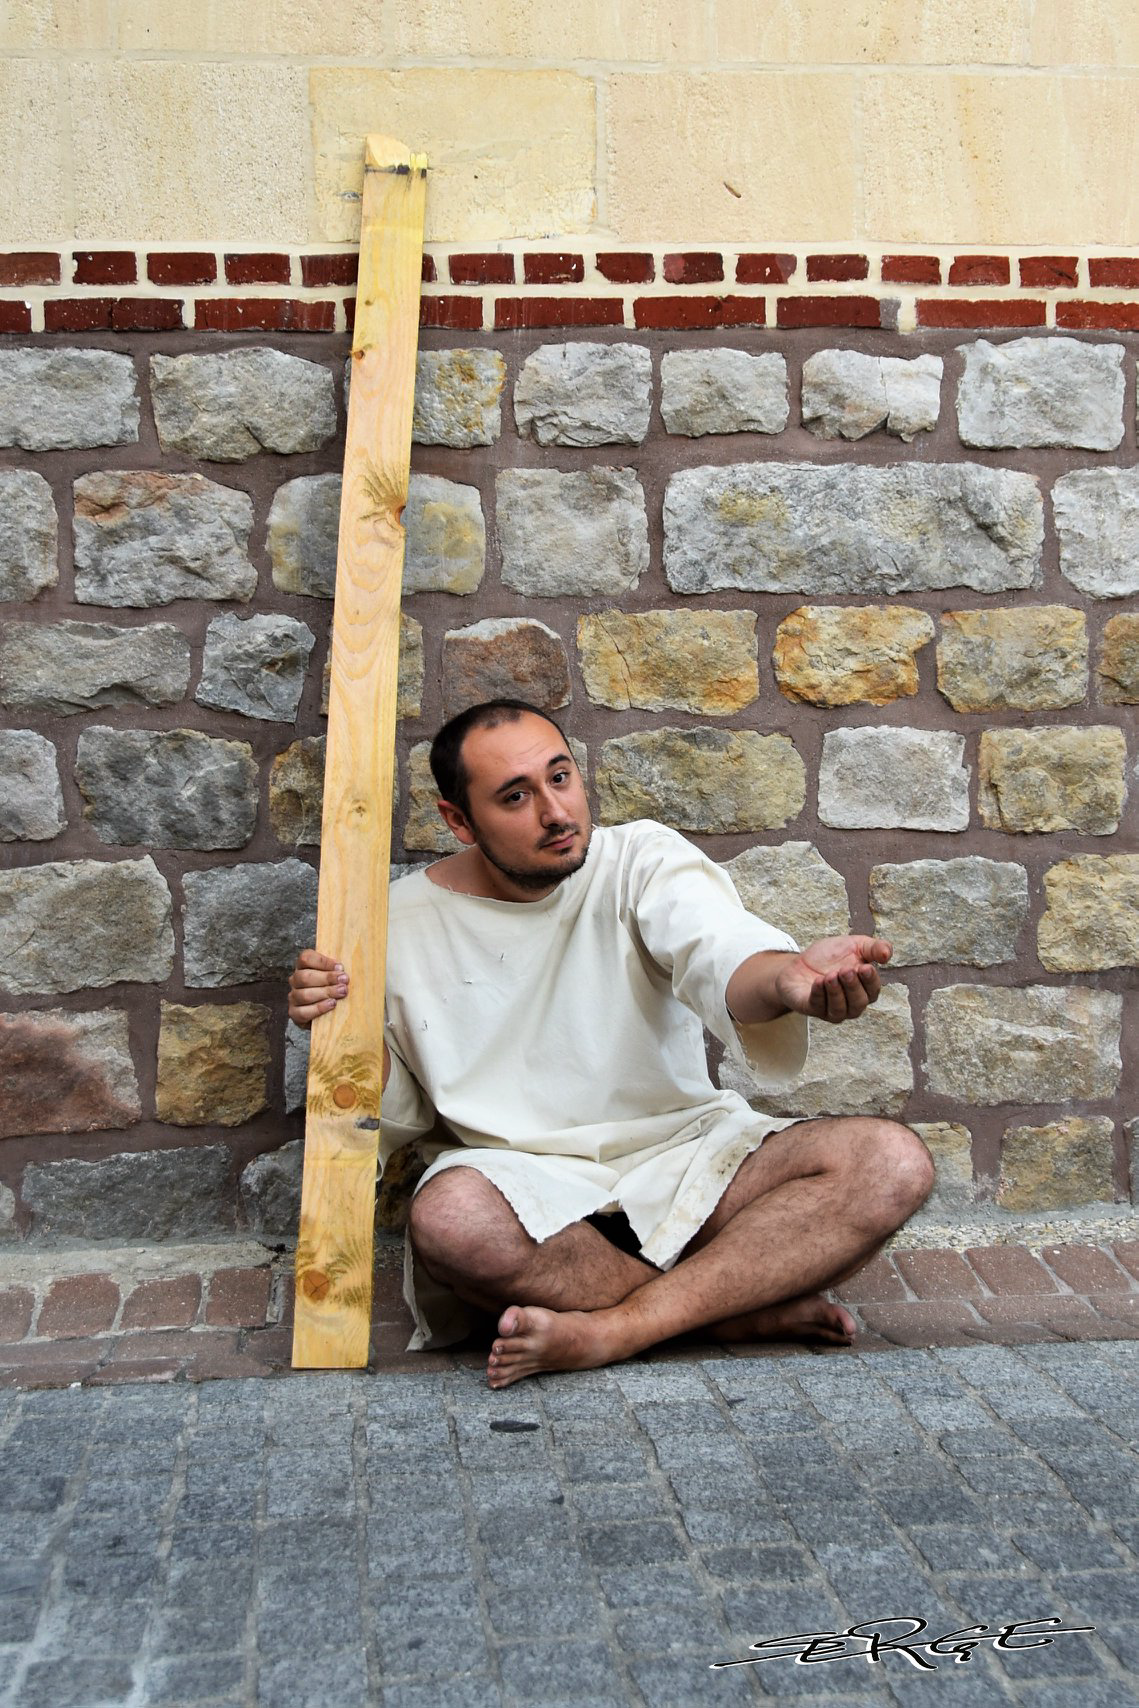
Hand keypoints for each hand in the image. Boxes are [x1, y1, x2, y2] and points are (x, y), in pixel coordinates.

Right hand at [288, 949, 348, 1027]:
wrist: (325, 1014)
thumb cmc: (332, 988)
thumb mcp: (335, 975)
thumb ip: (337, 969)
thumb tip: (345, 969)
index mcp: (303, 966)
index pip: (306, 958)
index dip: (323, 962)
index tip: (340, 967)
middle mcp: (295, 980)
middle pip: (304, 977)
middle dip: (327, 978)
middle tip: (344, 980)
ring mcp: (293, 997)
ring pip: (304, 995)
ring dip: (325, 993)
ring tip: (341, 992)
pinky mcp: (294, 1013)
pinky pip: (303, 1012)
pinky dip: (319, 1008)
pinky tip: (332, 1004)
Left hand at [773, 936, 891, 1024]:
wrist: (798, 962)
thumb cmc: (829, 956)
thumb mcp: (855, 945)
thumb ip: (874, 947)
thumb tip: (887, 954)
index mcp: (863, 989)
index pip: (873, 991)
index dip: (870, 981)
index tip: (864, 967)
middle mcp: (850, 1004)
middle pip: (858, 1003)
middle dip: (853, 987)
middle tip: (846, 970)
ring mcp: (831, 1010)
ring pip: (840, 1010)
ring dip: (836, 992)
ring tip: (830, 975)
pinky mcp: (811, 1009)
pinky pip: (818, 1007)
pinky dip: (819, 994)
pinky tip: (818, 981)